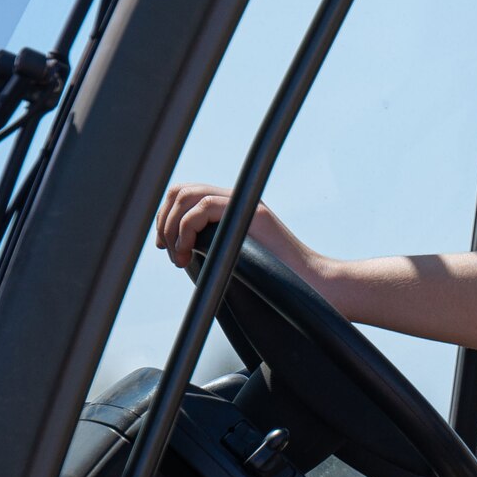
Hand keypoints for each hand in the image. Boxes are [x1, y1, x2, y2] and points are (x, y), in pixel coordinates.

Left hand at [154, 183, 331, 294]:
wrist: (312, 287)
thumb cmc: (274, 285)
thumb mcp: (231, 261)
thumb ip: (209, 248)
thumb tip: (176, 251)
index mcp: (232, 209)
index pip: (186, 195)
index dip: (166, 217)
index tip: (165, 246)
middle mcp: (238, 200)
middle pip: (182, 190)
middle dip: (164, 220)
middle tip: (169, 251)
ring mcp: (247, 204)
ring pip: (188, 195)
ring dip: (173, 227)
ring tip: (180, 257)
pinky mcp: (253, 213)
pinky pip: (203, 207)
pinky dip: (186, 231)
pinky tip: (189, 255)